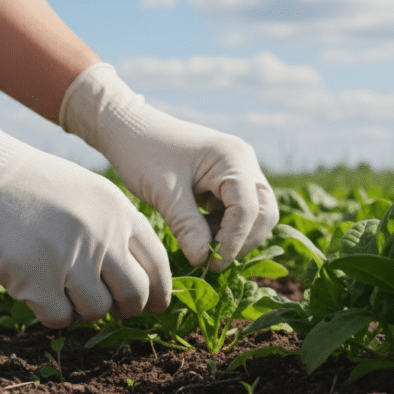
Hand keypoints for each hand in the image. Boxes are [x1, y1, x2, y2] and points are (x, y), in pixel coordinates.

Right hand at [0, 81, 170, 327]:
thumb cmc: (27, 184)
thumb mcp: (85, 192)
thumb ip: (113, 226)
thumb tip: (136, 277)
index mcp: (117, 210)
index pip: (157, 262)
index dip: (159, 291)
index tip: (153, 306)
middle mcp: (101, 232)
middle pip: (134, 293)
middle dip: (126, 308)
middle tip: (109, 308)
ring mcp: (70, 255)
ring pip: (97, 310)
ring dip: (81, 310)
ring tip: (61, 289)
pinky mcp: (35, 277)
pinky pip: (59, 318)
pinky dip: (51, 314)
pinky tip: (37, 293)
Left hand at [60, 63, 278, 269]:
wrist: (128, 129)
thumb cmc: (143, 153)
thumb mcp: (164, 193)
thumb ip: (187, 226)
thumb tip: (204, 259)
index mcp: (233, 159)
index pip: (248, 209)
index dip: (233, 242)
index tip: (211, 264)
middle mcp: (244, 161)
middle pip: (264, 212)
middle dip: (243, 240)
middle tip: (212, 260)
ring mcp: (239, 169)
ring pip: (256, 213)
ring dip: (235, 235)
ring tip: (201, 244)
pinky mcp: (228, 178)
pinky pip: (240, 209)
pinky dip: (225, 226)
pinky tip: (199, 232)